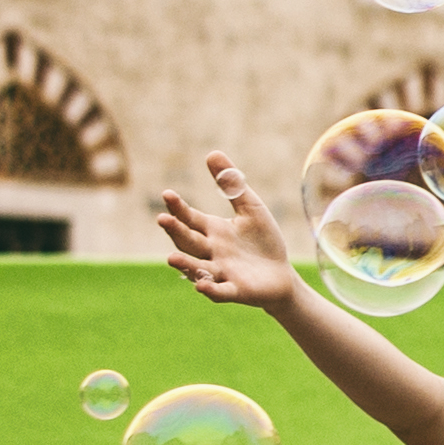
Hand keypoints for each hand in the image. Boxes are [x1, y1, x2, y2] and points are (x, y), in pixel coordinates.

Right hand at [152, 155, 299, 306]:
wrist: (281, 275)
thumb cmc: (263, 242)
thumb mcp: (251, 209)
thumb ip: (232, 186)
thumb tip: (212, 153)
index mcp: (212, 231)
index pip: (190, 218)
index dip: (178, 207)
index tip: (168, 194)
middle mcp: (211, 252)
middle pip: (188, 241)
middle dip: (175, 231)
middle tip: (162, 219)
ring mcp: (221, 272)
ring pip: (198, 268)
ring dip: (185, 264)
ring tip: (171, 258)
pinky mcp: (236, 291)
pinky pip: (221, 292)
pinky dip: (211, 290)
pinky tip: (202, 286)